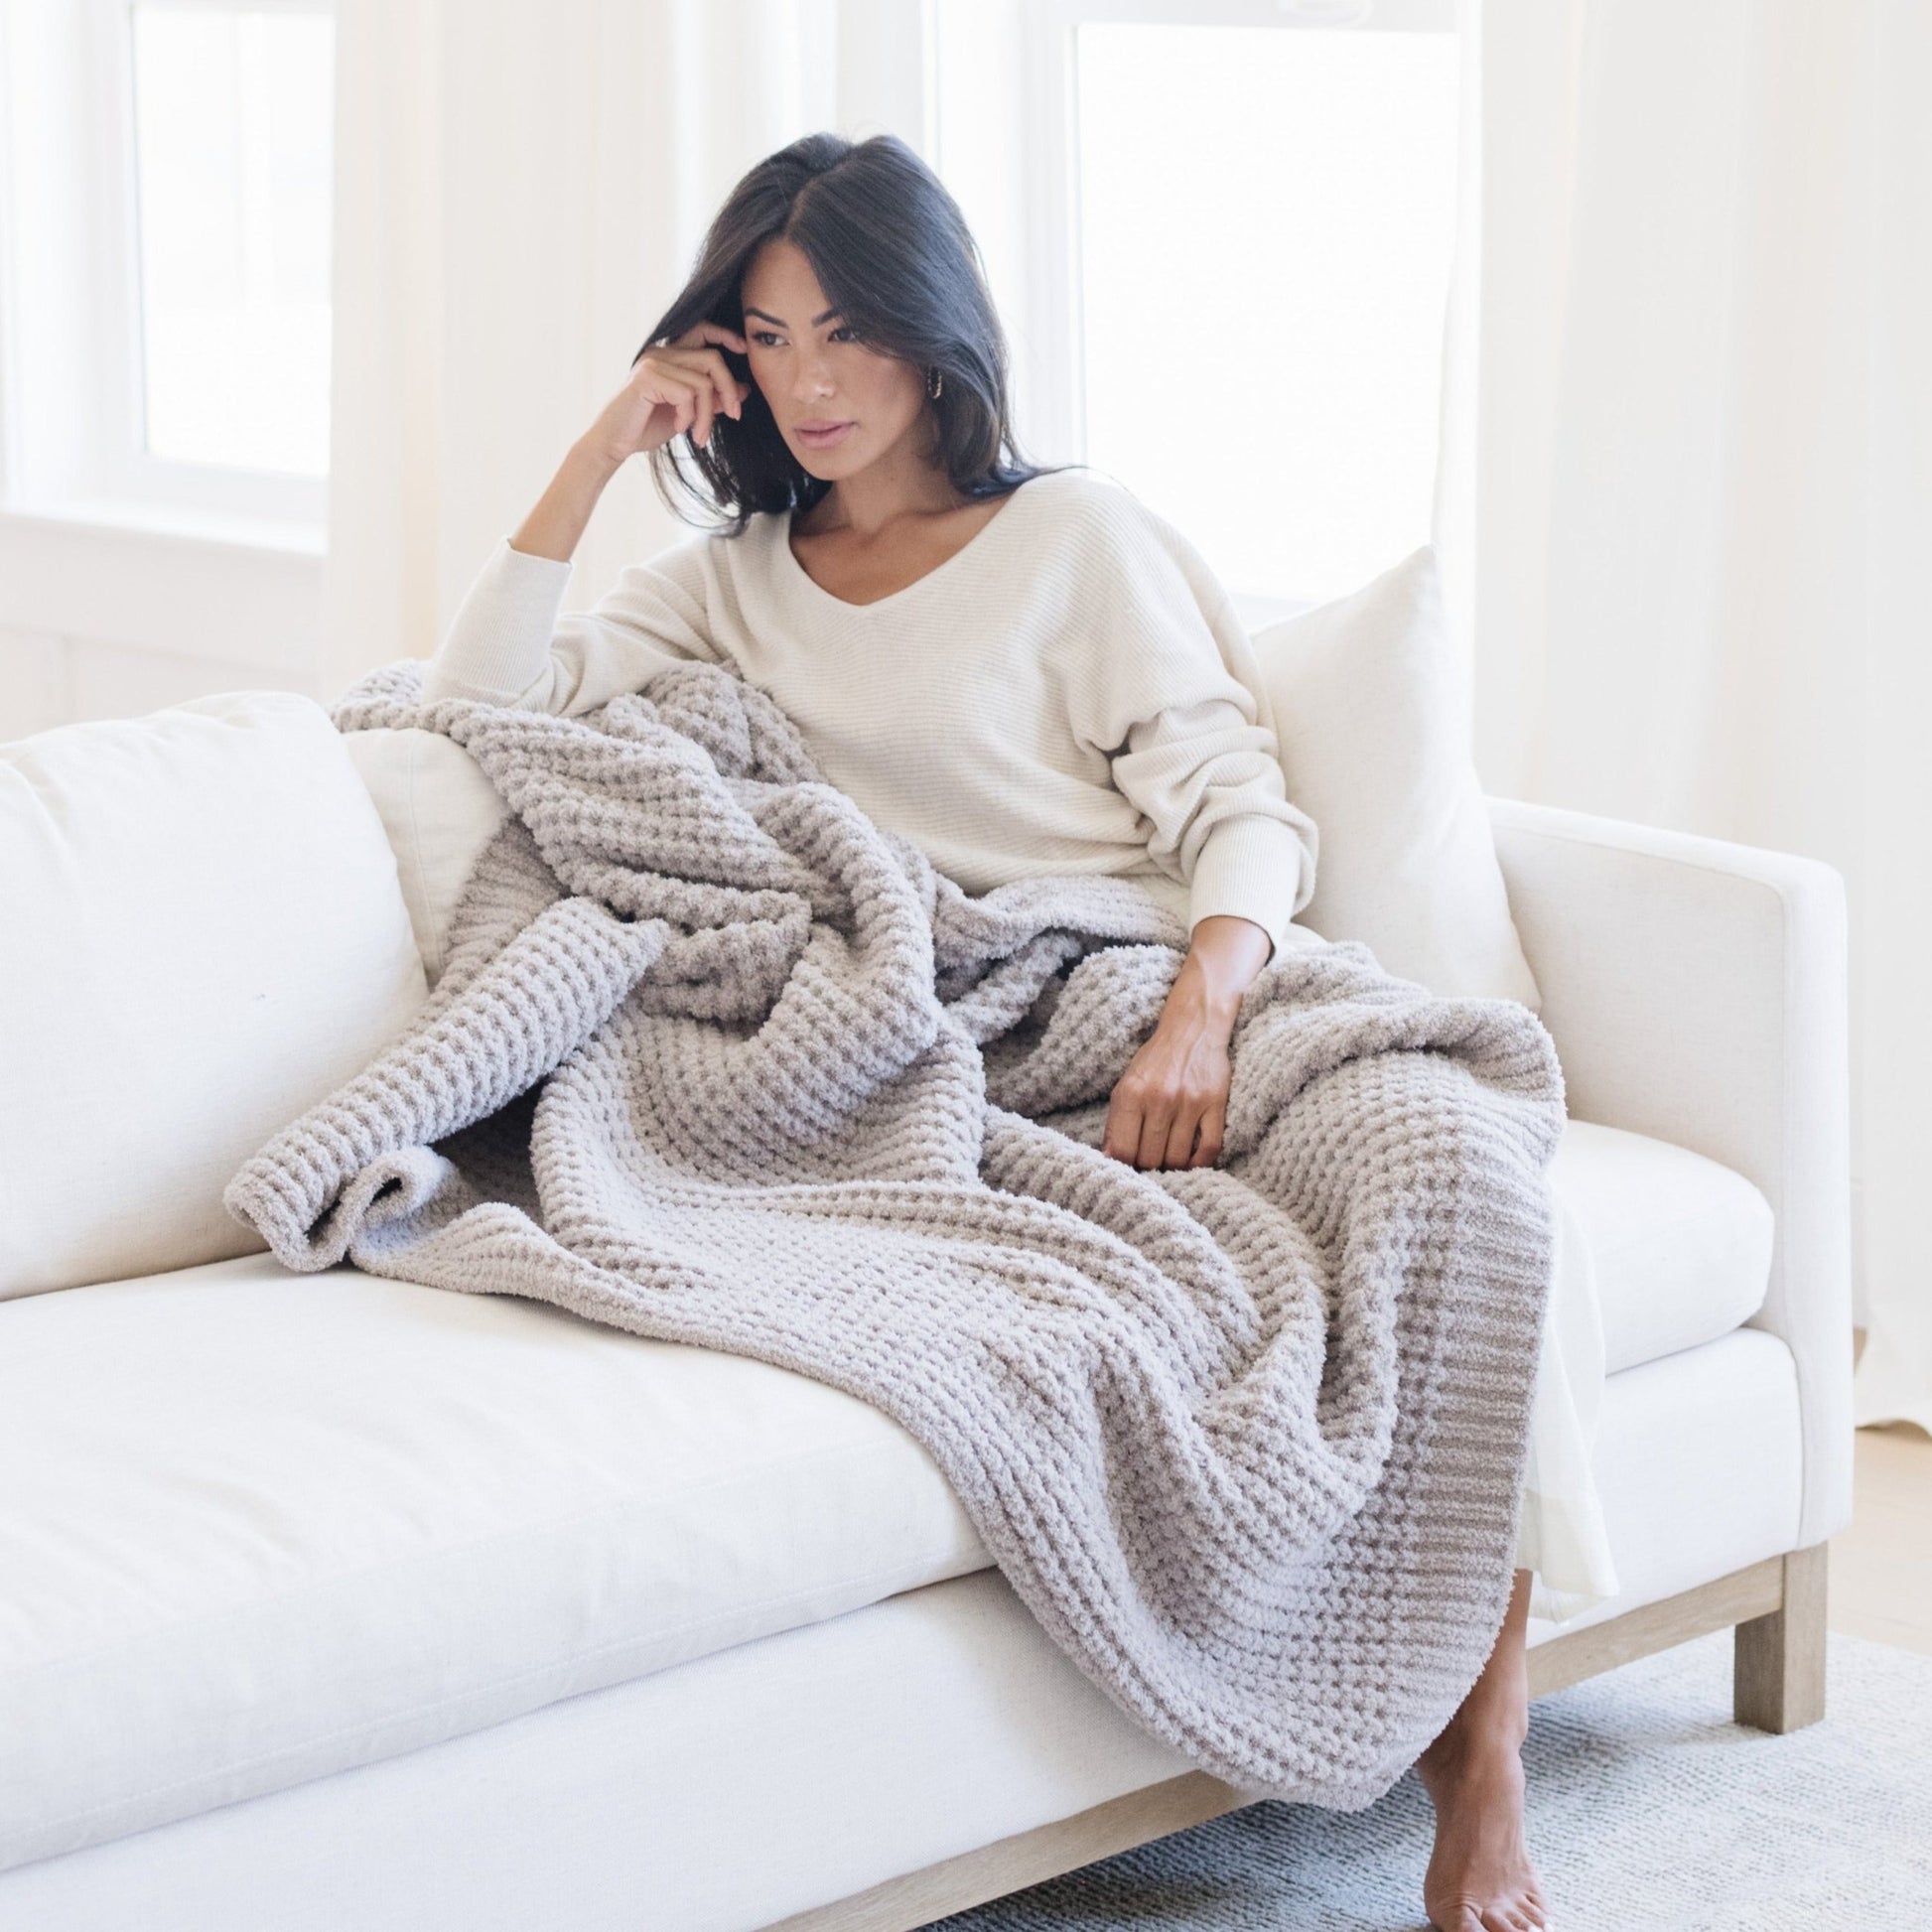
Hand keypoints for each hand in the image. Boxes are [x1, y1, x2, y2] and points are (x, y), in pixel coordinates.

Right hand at [585, 322, 752, 465]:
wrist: (615, 443)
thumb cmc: (647, 427)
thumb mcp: (688, 413)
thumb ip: (711, 398)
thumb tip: (744, 389)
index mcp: (670, 357)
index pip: (701, 330)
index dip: (724, 335)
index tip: (744, 350)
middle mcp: (661, 353)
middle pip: (712, 359)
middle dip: (728, 390)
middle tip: (734, 416)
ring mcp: (653, 363)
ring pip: (702, 382)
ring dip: (707, 415)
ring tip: (699, 435)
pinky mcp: (647, 377)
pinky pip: (687, 393)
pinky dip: (689, 416)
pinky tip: (679, 428)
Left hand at [1101, 1005, 1232, 1170]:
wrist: (1192, 1030)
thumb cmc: (1155, 1062)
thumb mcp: (1126, 1085)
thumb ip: (1116, 1122)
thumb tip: (1109, 1158)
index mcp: (1132, 1094)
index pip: (1123, 1151)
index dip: (1124, 1166)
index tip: (1129, 1165)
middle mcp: (1159, 1099)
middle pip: (1151, 1159)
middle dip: (1149, 1166)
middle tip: (1151, 1160)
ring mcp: (1189, 1103)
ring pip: (1179, 1159)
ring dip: (1173, 1165)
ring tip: (1169, 1158)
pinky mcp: (1215, 1104)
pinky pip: (1210, 1149)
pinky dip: (1200, 1163)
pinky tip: (1192, 1160)